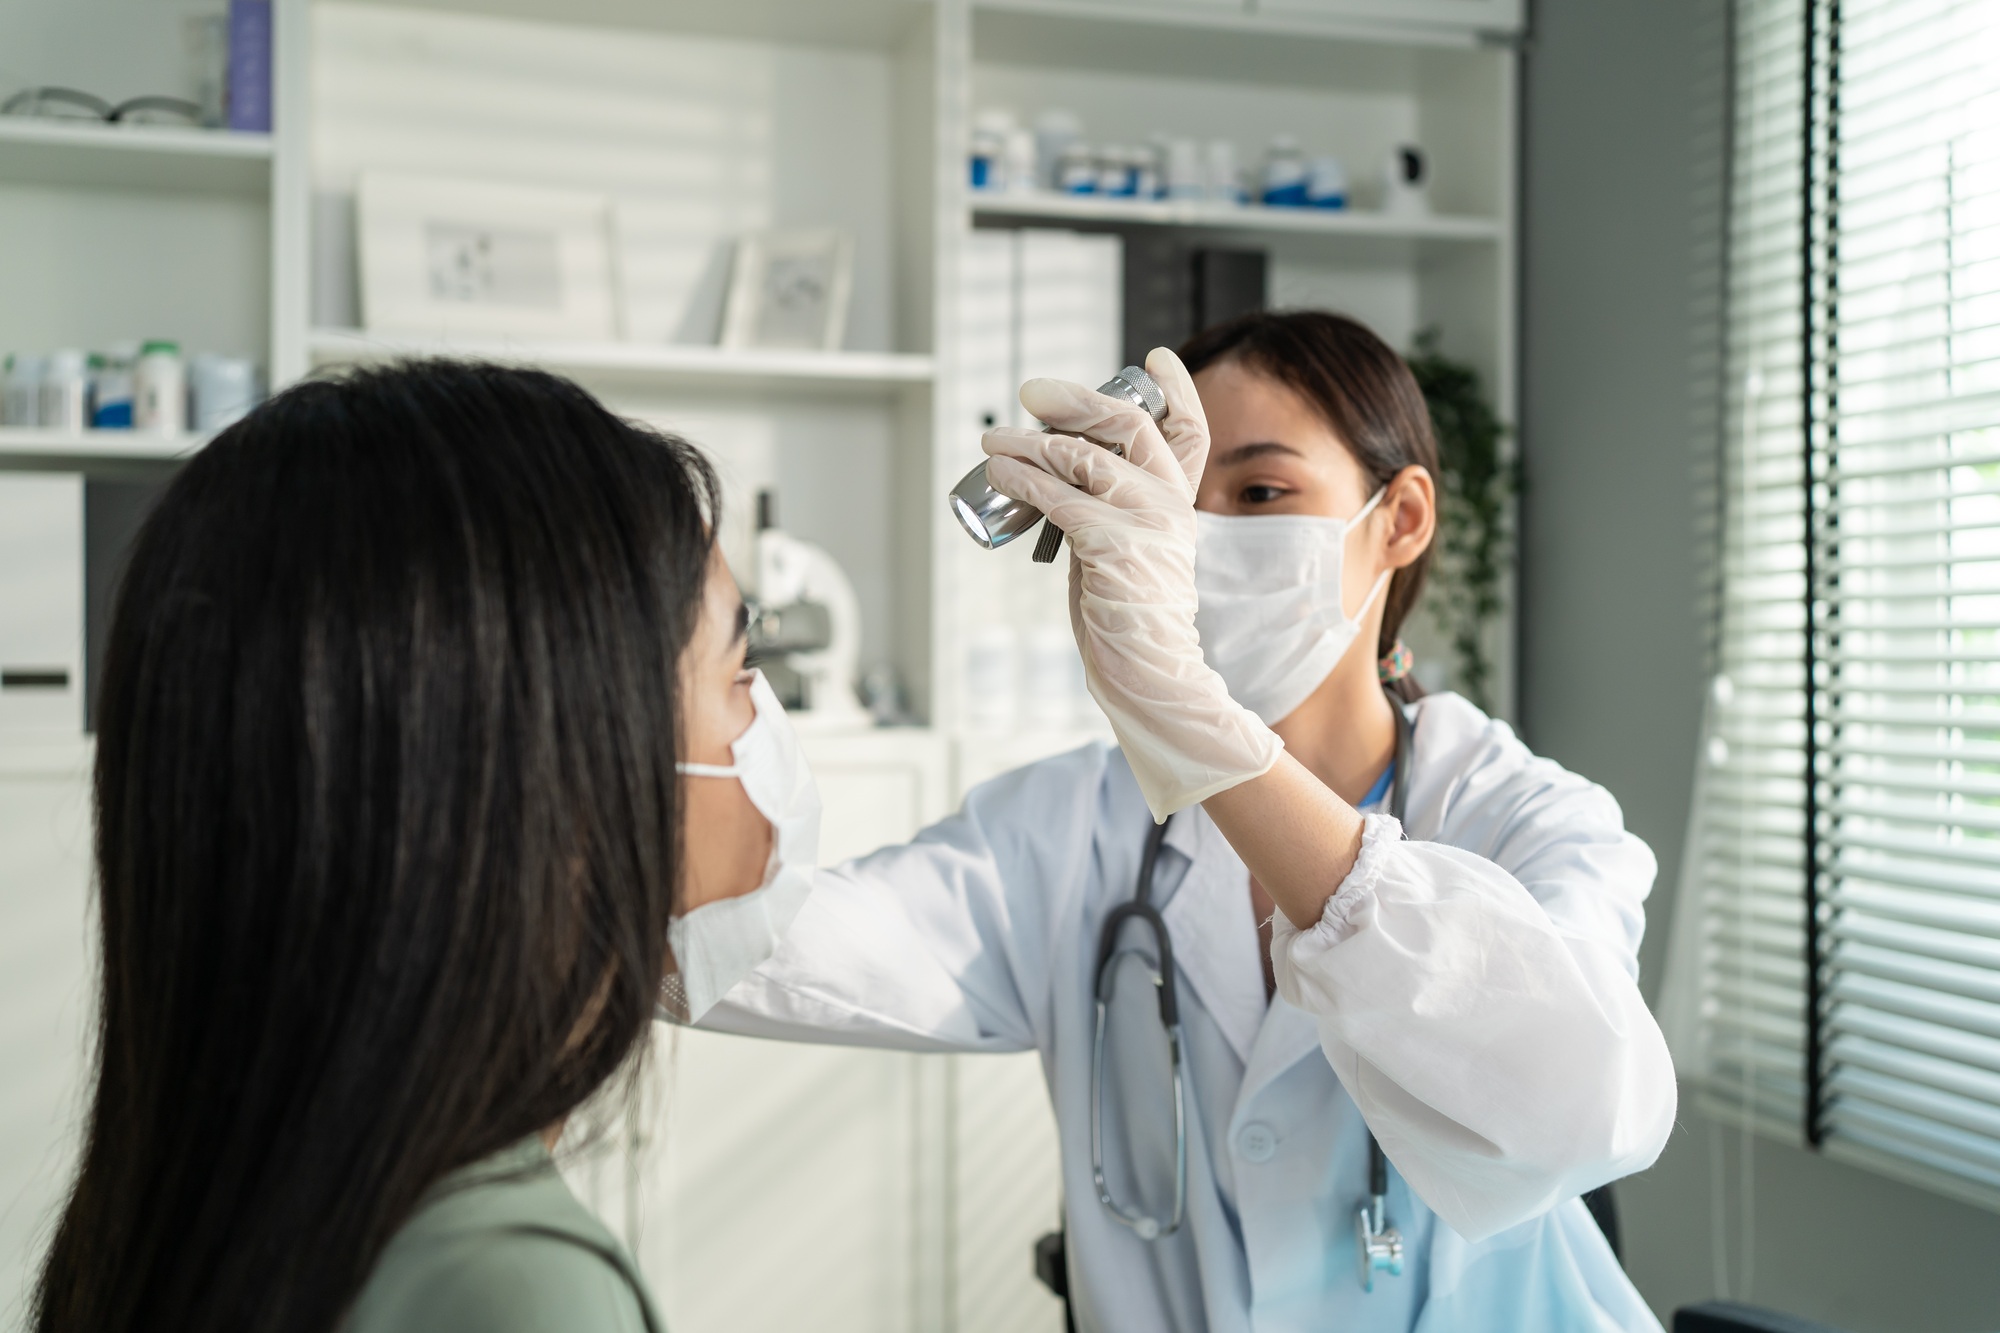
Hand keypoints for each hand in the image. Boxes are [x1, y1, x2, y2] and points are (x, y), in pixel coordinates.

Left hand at [982, 348, 1280, 818]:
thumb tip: (1056, 474)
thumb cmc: (1129, 618)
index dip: (1177, 390)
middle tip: (1031, 392)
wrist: (1150, 675)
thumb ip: (1109, 509)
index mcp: (1179, 503)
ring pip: (1084, 458)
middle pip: (1130, 425)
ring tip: (992, 442)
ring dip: (1028, 443)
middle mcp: (1170, 505)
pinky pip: (1059, 497)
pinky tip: (999, 475)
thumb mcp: (1128, 549)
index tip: (1157, 360)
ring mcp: (1145, 524)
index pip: (1190, 432)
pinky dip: (1022, 480)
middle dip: (1076, 400)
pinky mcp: (1113, 546)